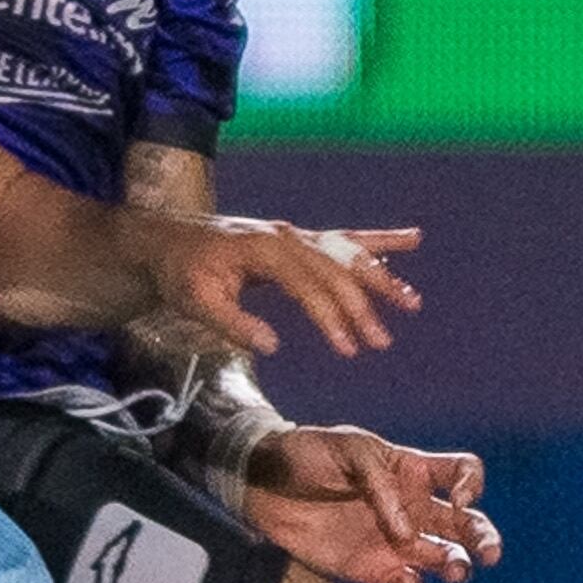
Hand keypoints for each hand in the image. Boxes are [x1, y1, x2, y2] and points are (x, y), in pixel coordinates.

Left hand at [145, 222, 419, 361]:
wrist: (169, 241)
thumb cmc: (182, 273)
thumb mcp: (196, 302)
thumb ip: (234, 324)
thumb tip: (273, 346)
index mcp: (262, 249)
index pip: (306, 285)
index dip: (329, 316)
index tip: (348, 347)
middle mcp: (286, 236)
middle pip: (334, 270)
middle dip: (361, 307)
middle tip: (381, 342)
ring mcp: (296, 235)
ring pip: (348, 254)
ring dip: (381, 278)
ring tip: (412, 303)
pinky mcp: (301, 239)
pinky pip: (346, 238)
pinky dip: (381, 240)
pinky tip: (413, 239)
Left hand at [243, 425, 498, 582]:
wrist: (262, 483)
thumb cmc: (308, 454)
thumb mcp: (348, 449)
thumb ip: (380, 484)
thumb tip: (406, 534)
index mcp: (412, 470)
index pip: (463, 472)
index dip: (472, 484)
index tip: (459, 497)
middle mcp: (412, 508)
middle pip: (466, 524)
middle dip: (483, 538)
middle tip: (487, 553)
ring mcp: (395, 541)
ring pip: (443, 558)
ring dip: (456, 566)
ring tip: (453, 570)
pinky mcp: (371, 569)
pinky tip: (406, 582)